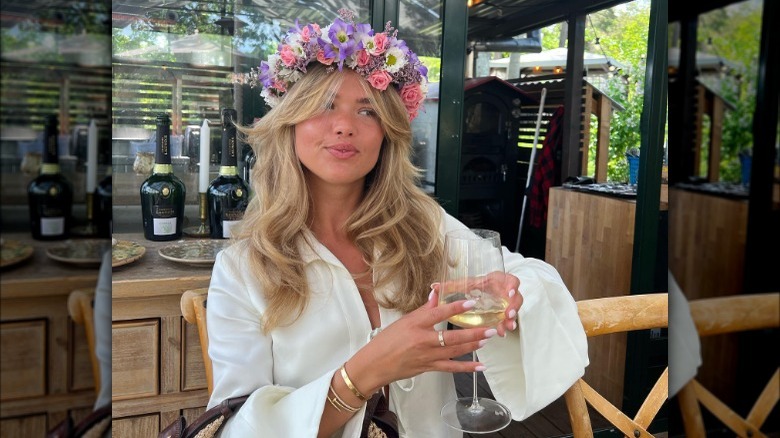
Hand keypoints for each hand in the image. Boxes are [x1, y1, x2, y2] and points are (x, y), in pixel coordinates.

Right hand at [350, 291, 497, 390]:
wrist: (375, 364)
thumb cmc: (387, 341)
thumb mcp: (404, 320)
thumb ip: (423, 309)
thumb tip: (436, 294)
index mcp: (416, 324)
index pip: (439, 313)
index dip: (456, 308)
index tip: (471, 303)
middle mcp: (423, 340)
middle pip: (452, 336)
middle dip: (473, 333)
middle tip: (490, 328)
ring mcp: (427, 355)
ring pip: (455, 351)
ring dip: (473, 346)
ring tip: (487, 340)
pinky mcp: (429, 367)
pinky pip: (451, 368)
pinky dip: (467, 367)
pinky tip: (479, 366)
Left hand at [433, 272, 521, 336]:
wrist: (484, 289)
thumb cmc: (475, 285)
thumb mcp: (464, 284)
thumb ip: (451, 285)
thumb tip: (433, 287)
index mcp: (496, 280)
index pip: (510, 280)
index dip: (512, 286)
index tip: (509, 292)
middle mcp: (504, 291)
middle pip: (515, 297)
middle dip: (513, 306)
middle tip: (508, 314)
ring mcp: (506, 302)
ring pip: (513, 310)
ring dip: (511, 319)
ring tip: (507, 326)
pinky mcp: (505, 313)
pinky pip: (508, 320)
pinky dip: (505, 325)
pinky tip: (502, 332)